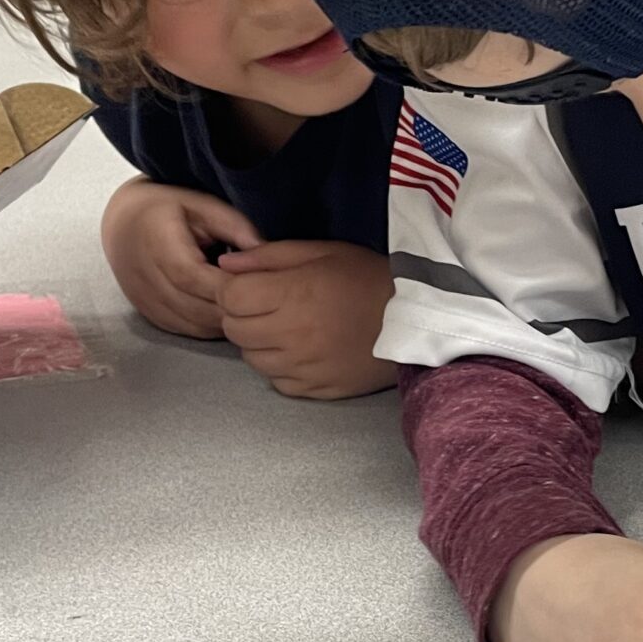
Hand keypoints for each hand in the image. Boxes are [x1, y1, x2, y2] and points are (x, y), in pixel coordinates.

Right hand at [99, 179, 259, 338]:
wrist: (125, 225)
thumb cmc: (171, 210)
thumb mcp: (204, 205)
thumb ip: (236, 227)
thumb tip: (267, 253)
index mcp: (157, 242)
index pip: (193, 276)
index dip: (228, 286)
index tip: (259, 284)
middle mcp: (145, 277)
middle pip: (196, 307)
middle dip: (233, 308)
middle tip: (263, 301)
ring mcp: (144, 301)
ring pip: (194, 325)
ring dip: (225, 321)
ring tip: (249, 307)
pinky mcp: (150, 316)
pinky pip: (187, 331)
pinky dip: (211, 326)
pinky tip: (228, 313)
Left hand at [213, 240, 397, 398]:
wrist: (417, 319)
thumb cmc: (369, 278)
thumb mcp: (321, 252)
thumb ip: (268, 257)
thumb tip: (225, 264)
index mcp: (292, 294)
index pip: (229, 296)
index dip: (233, 288)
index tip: (249, 284)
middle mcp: (293, 334)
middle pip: (234, 329)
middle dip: (241, 314)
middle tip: (265, 305)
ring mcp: (304, 366)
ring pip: (252, 358)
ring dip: (259, 342)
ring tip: (285, 328)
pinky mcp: (318, 389)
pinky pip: (277, 382)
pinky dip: (280, 367)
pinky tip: (300, 351)